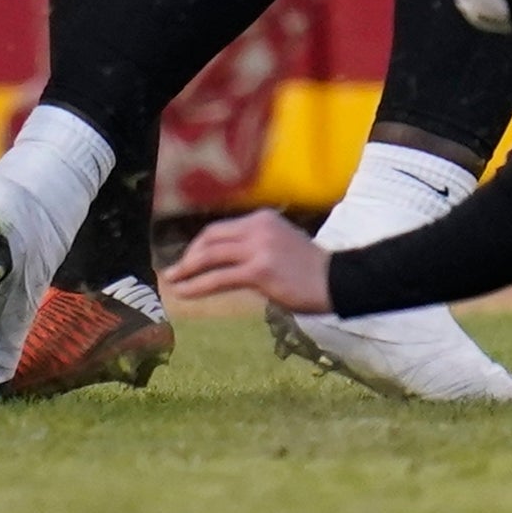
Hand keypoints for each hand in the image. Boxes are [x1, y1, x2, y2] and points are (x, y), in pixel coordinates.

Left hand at [160, 208, 333, 314]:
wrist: (338, 280)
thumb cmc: (312, 269)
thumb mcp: (281, 244)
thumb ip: (256, 246)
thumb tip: (229, 260)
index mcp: (261, 219)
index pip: (220, 229)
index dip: (199, 245)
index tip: (187, 259)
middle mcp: (257, 228)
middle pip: (210, 239)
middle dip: (188, 256)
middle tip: (174, 272)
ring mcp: (258, 248)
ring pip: (210, 257)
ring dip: (187, 271)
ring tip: (173, 283)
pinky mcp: (259, 271)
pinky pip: (219, 278)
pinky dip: (198, 285)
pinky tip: (186, 293)